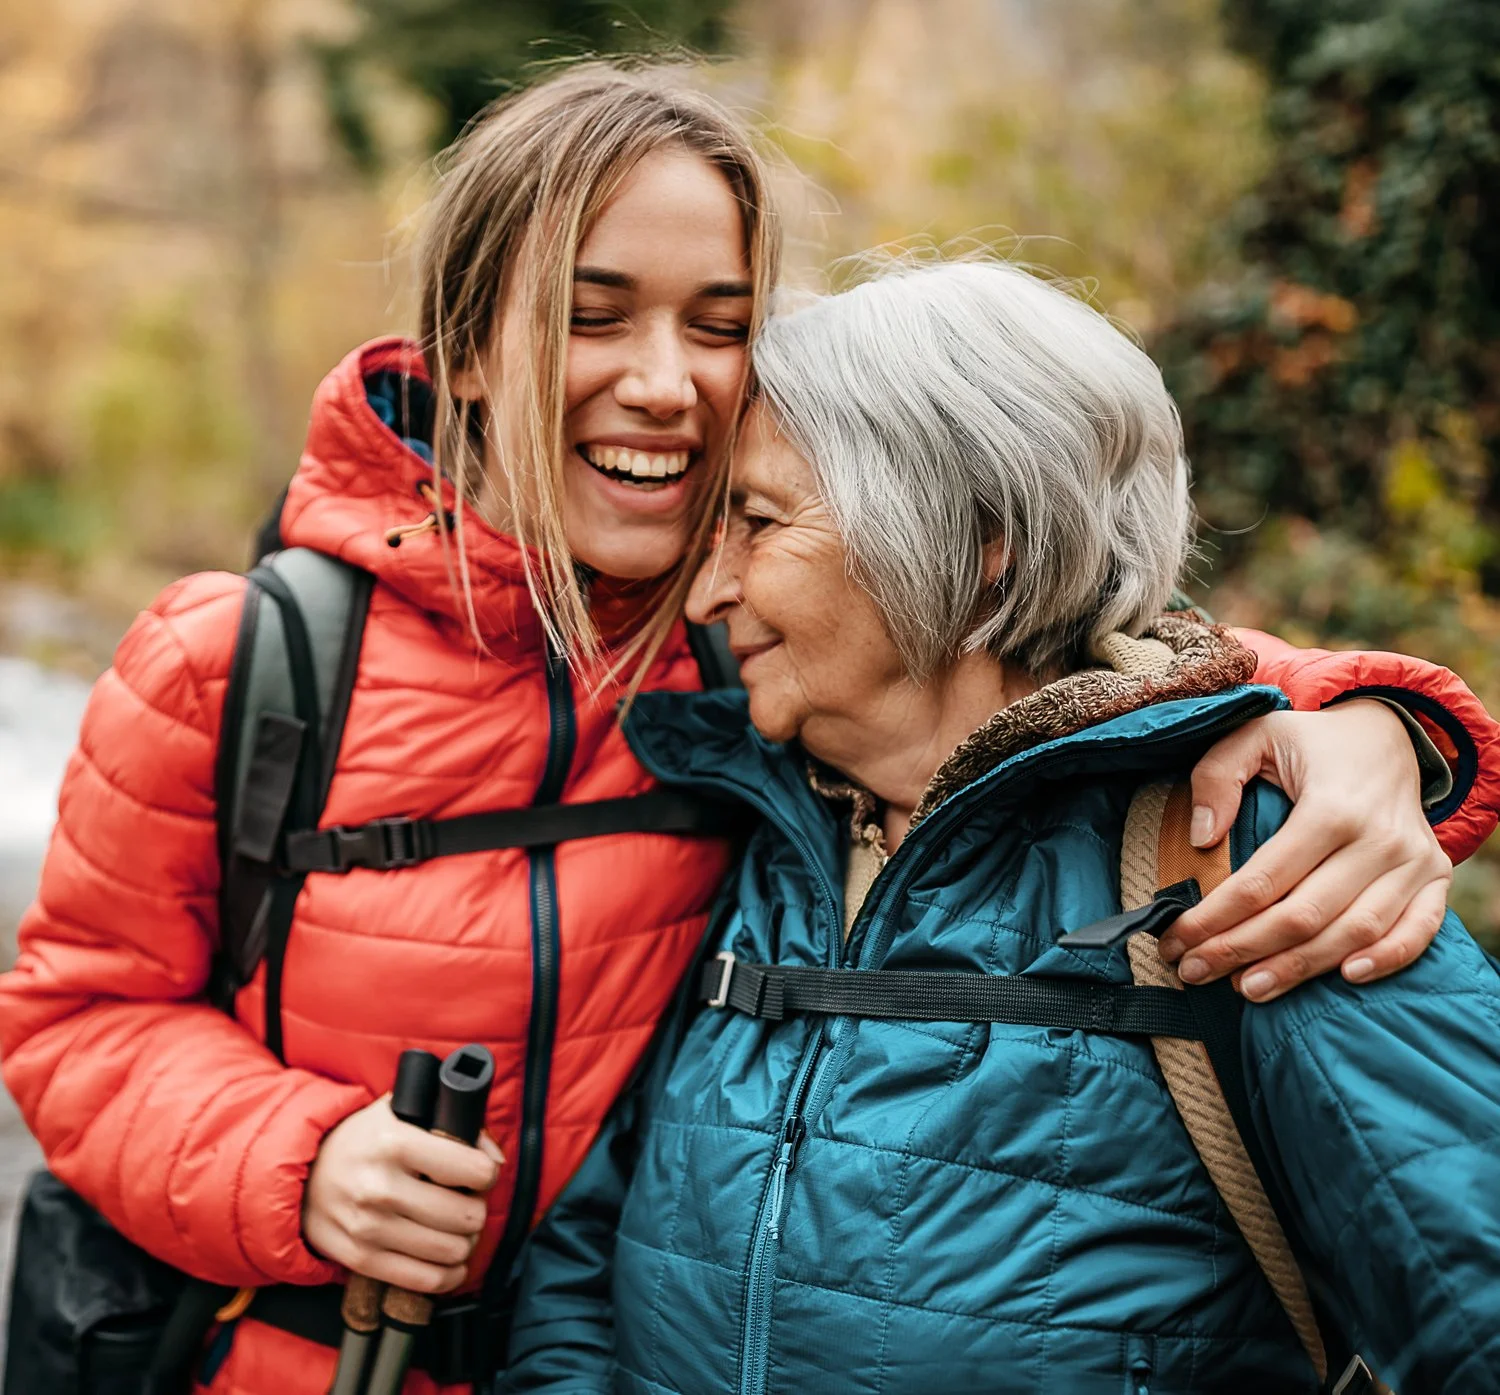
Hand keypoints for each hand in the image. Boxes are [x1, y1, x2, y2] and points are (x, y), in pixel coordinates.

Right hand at [303, 1094, 502, 1292]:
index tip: (481, 1173)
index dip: (487, 1173)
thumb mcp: (400, 1113)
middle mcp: (380, 1187)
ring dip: (465, 1242)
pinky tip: (450, 1261)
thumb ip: (451, 1123)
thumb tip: (494, 1156)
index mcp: (394, 1143)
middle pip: (466, 1215)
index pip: (471, 1170)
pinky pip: (425, 1280)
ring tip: (458, 1228)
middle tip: (469, 1203)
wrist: (299, 1175)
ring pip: (451, 1250)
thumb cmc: (362, 1140)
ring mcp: (369, 1228)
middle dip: (477, 1209)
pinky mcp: (360, 1259)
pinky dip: (448, 1274)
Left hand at [1159, 699, 1451, 1001]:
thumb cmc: (1309, 744)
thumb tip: (1201, 838)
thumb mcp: (1254, 735)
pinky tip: (1345, 977)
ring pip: (1353, 932)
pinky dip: (1388, 959)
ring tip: (1247, 988)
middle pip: (1304, 915)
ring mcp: (1413, 861)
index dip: (1215, 918)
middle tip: (1194, 972)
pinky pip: (1419, 930)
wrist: (1386, 736)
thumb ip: (1217, 776)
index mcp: (1331, 806)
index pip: (1264, 880)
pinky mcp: (1435, 877)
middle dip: (1241, 950)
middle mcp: (1378, 838)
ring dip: (1298, 968)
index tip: (1175, 940)